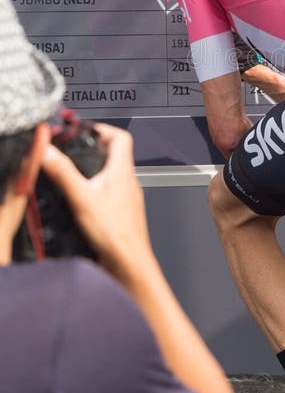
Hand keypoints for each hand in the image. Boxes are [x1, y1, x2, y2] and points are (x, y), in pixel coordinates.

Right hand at [40, 123, 153, 277]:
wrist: (128, 263)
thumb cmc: (115, 233)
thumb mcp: (82, 198)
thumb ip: (64, 173)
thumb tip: (48, 151)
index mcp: (122, 171)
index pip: (122, 137)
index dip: (103, 129)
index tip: (84, 131)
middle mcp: (128, 182)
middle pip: (115, 154)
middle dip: (94, 149)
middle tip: (74, 151)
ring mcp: (127, 198)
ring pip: (112, 175)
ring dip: (95, 171)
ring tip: (74, 175)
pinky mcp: (122, 214)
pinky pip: (110, 194)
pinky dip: (96, 191)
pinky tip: (82, 202)